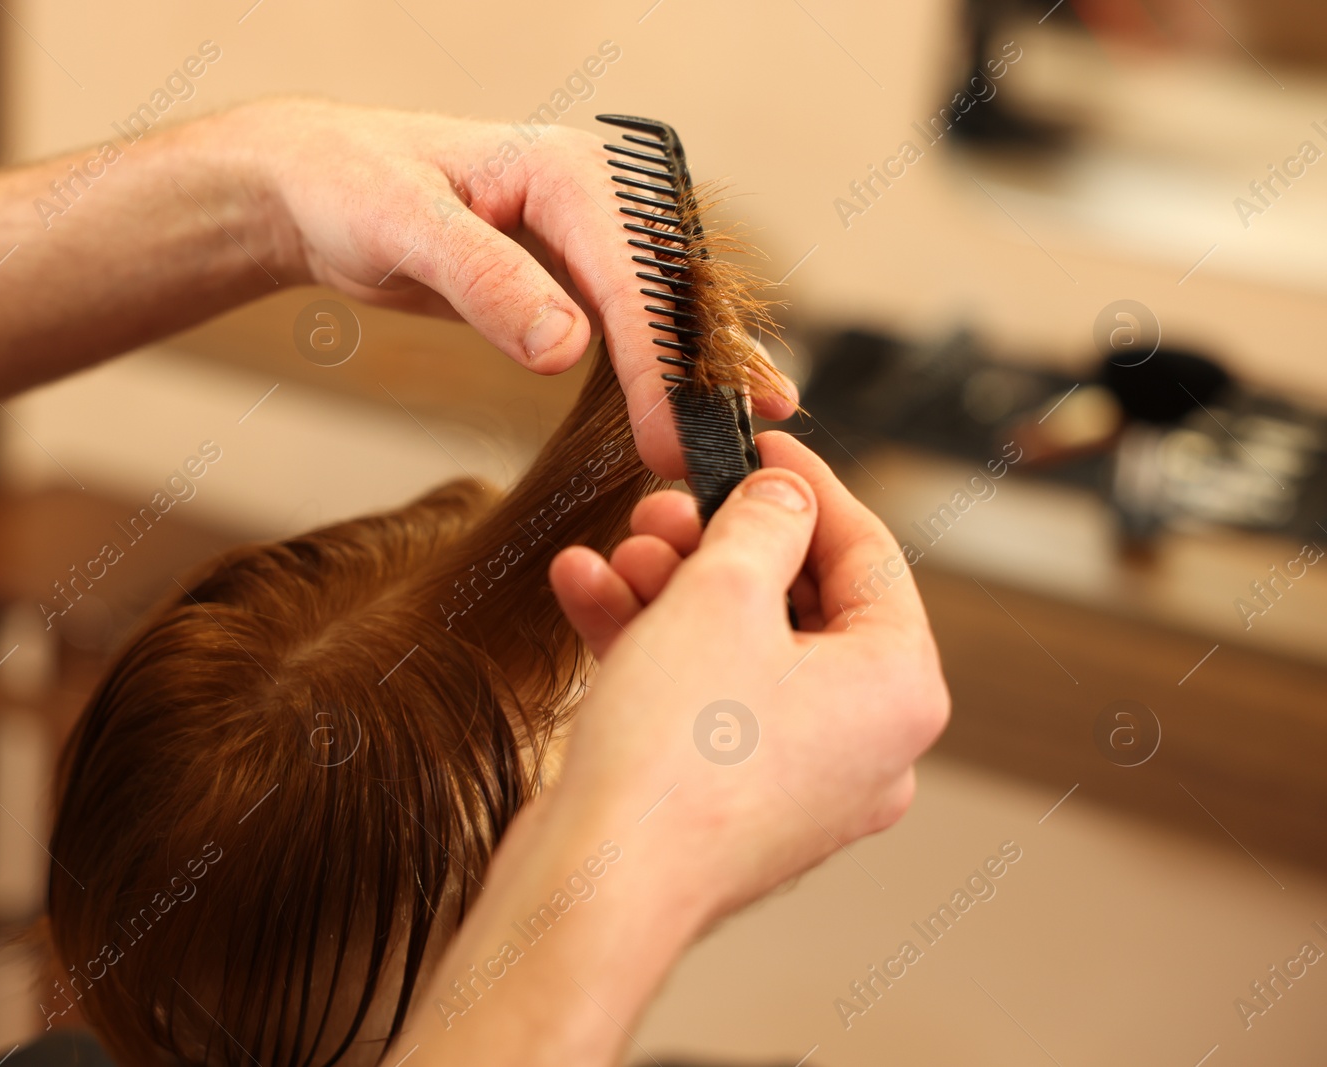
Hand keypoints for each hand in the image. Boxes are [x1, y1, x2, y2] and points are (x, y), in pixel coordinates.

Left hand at [226, 97, 796, 478]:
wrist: (319, 184)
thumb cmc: (352, 186)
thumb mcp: (404, 227)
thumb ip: (486, 281)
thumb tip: (566, 347)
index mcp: (570, 170)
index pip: (632, 277)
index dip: (655, 364)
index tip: (668, 438)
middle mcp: (599, 196)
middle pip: (670, 294)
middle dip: (703, 373)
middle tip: (726, 453)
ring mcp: (591, 236)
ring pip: (663, 312)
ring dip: (699, 375)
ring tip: (743, 436)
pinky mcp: (574, 272)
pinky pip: (631, 325)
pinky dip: (660, 369)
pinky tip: (689, 411)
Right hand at [547, 431, 949, 919]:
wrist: (595, 888)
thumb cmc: (674, 757)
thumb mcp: (722, 593)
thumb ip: (763, 521)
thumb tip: (781, 494)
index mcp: (900, 689)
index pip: (869, 553)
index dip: (805, 483)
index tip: (757, 443)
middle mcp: (868, 741)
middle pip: (801, 601)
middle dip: (718, 542)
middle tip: (663, 506)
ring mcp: (802, 779)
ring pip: (744, 648)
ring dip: (672, 588)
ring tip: (614, 551)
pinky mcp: (734, 801)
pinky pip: (707, 700)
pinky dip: (654, 646)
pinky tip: (587, 594)